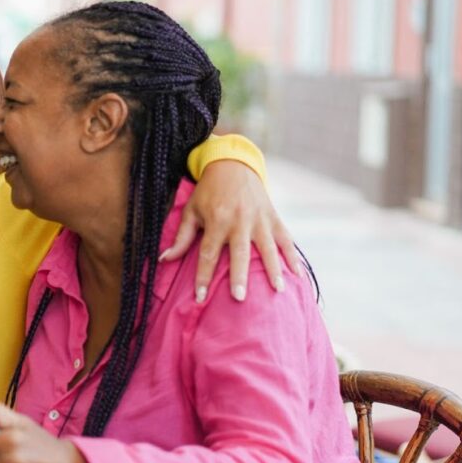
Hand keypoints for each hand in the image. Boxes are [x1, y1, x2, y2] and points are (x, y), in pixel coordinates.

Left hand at [160, 159, 300, 301]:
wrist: (233, 164)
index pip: (208, 254)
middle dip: (239, 276)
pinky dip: (293, 256)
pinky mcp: (273, 217)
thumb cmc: (208, 191)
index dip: (203, 276)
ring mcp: (260, 219)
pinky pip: (286, 239)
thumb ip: (181, 238)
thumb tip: (164, 259)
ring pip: (268, 248)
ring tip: (278, 290)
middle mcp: (240, 221)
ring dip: (273, 270)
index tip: (200, 297)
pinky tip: (297, 275)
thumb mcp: (191, 211)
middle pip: (239, 253)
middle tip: (239, 297)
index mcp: (217, 220)